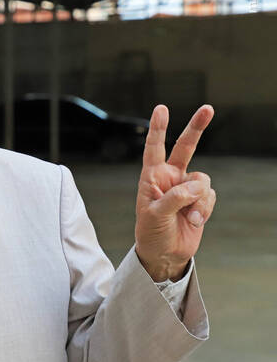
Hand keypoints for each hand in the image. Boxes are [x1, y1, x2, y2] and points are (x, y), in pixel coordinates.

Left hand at [134, 104, 216, 281]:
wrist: (165, 253)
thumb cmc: (151, 233)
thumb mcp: (155, 215)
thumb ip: (174, 198)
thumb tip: (196, 186)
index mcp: (151, 177)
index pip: (154, 148)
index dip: (158, 128)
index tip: (161, 108)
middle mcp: (170, 177)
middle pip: (185, 147)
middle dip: (197, 127)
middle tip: (208, 108)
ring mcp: (187, 188)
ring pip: (203, 180)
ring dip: (199, 200)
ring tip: (189, 216)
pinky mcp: (200, 200)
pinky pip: (210, 195)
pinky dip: (205, 208)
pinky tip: (195, 221)